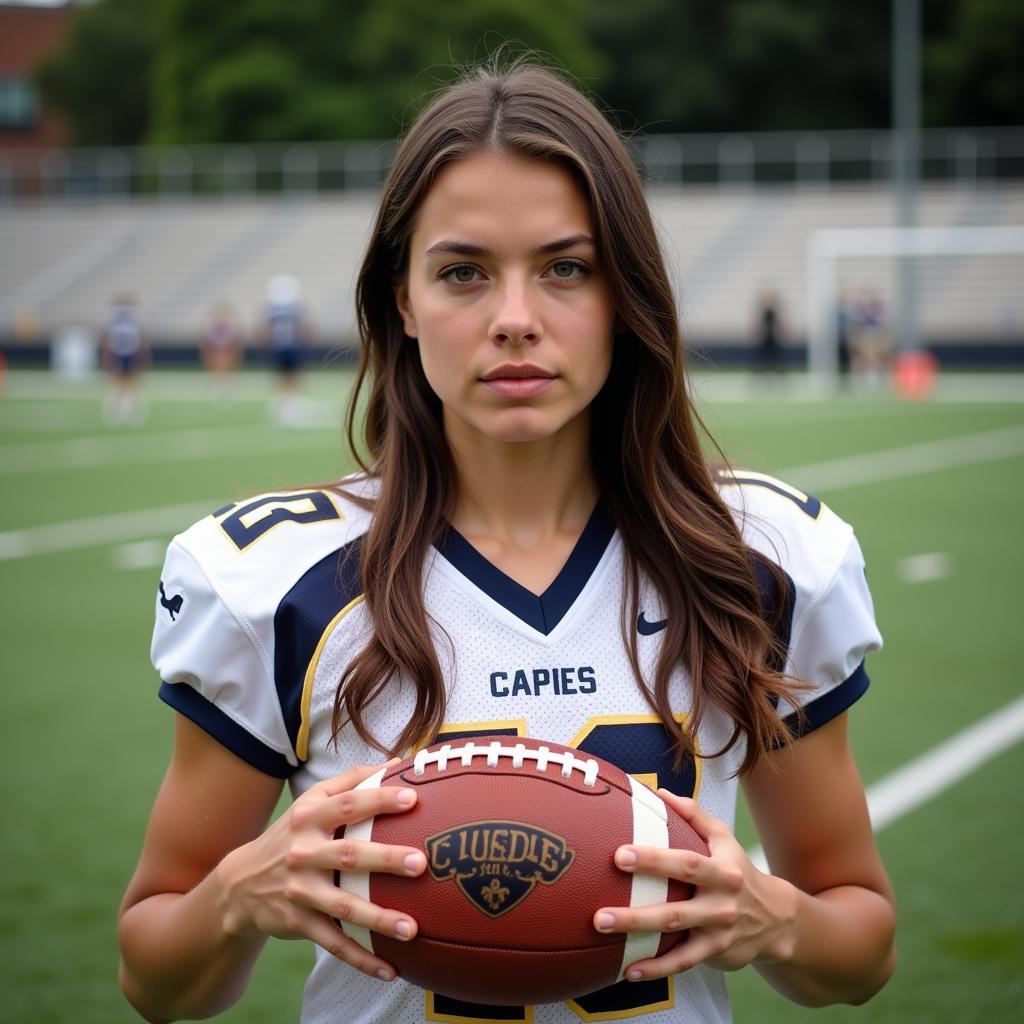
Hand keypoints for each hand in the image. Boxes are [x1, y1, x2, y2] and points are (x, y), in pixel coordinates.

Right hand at [218, 761, 426, 981]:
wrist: (241, 882)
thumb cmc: (292, 834)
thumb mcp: (310, 801)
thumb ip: (350, 780)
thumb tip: (396, 763)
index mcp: (310, 818)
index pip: (347, 805)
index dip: (378, 800)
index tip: (412, 798)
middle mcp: (303, 853)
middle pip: (348, 855)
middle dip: (385, 859)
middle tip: (420, 863)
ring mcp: (300, 891)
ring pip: (343, 907)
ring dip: (378, 919)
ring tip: (413, 928)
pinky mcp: (299, 923)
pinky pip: (334, 944)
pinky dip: (361, 959)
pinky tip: (391, 969)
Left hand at [593, 792, 796, 979]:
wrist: (776, 917)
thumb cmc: (737, 869)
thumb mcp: (723, 838)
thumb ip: (693, 815)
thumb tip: (659, 793)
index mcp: (722, 870)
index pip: (686, 864)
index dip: (654, 860)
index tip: (620, 854)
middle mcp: (721, 903)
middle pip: (676, 909)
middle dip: (637, 912)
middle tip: (600, 911)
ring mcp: (718, 932)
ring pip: (676, 938)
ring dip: (639, 938)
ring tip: (604, 933)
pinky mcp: (715, 953)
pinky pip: (683, 963)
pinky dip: (657, 968)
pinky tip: (629, 970)